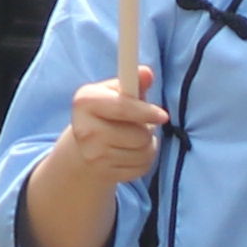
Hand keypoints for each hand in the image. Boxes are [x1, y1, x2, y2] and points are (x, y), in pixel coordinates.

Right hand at [56, 63, 168, 192]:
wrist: (84, 149)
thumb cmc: (106, 113)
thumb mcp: (115, 92)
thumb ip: (133, 82)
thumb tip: (146, 73)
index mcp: (85, 102)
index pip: (123, 107)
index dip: (146, 111)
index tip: (163, 116)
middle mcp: (85, 130)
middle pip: (139, 134)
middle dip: (147, 129)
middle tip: (138, 126)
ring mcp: (93, 155)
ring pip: (144, 152)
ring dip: (148, 145)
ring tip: (135, 139)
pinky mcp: (104, 174)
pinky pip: (142, 167)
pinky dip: (144, 160)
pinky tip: (131, 153)